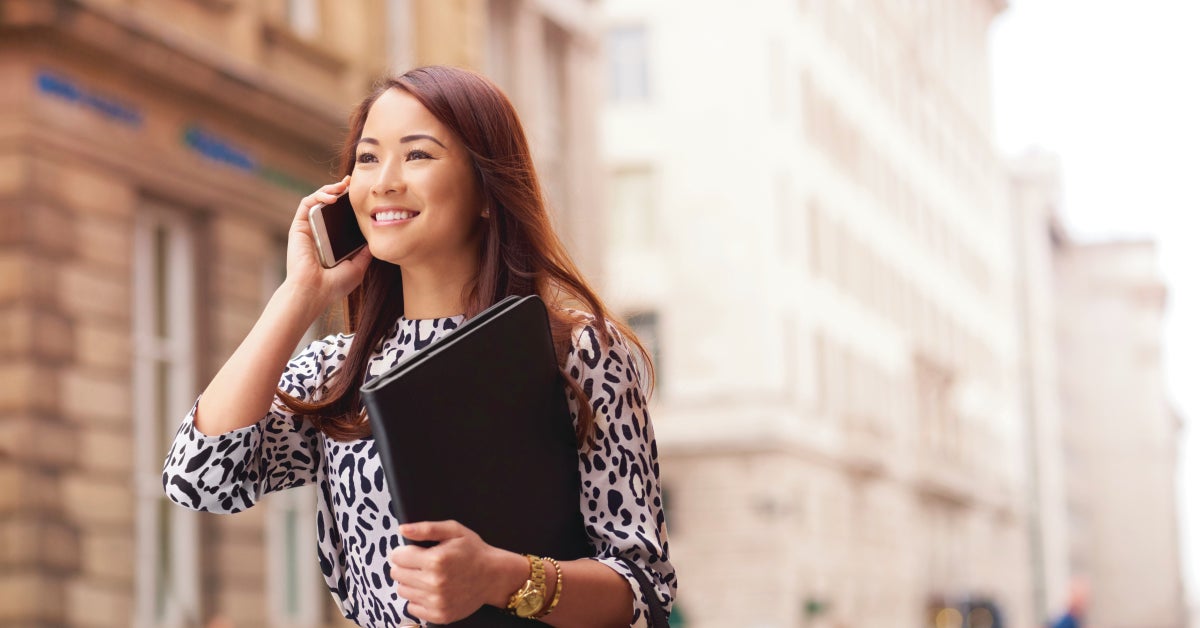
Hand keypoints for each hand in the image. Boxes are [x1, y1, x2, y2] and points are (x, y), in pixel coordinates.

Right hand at [283, 175, 372, 311]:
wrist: (314, 291)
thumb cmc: (334, 284)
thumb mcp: (358, 266)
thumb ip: (364, 252)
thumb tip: (374, 240)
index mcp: (333, 242)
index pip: (341, 217)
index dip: (350, 204)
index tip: (362, 194)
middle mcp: (320, 233)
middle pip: (329, 205)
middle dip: (339, 190)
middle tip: (351, 182)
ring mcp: (309, 229)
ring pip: (317, 201)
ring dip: (329, 189)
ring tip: (342, 187)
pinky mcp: (299, 227)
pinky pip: (307, 204)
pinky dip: (319, 196)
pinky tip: (332, 197)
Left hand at [387, 520, 524, 623]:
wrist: (494, 576)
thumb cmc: (474, 551)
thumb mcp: (454, 531)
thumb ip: (427, 528)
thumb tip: (403, 529)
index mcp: (436, 560)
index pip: (397, 557)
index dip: (403, 551)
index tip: (412, 551)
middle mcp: (434, 583)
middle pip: (396, 574)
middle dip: (405, 566)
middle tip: (421, 563)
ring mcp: (437, 602)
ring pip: (402, 591)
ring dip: (410, 582)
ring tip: (427, 576)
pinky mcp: (439, 615)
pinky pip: (412, 608)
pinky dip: (418, 599)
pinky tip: (431, 590)